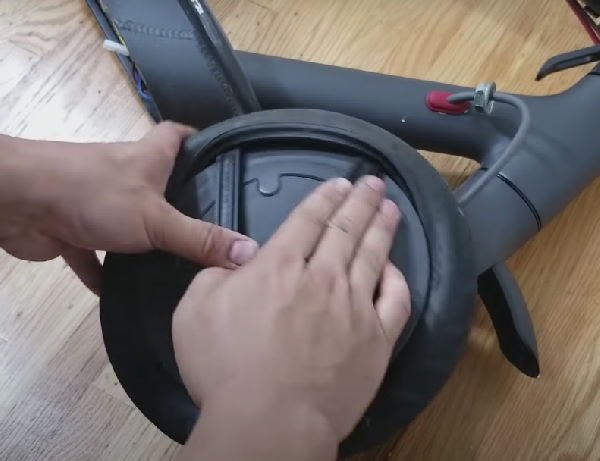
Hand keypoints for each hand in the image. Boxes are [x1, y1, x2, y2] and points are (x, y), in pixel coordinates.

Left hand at [0, 122, 257, 293]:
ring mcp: (100, 202)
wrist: (16, 202)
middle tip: (216, 230)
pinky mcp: (76, 229)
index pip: (180, 136)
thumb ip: (199, 239)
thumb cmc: (92, 193)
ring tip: (183, 267)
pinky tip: (125, 297)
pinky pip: (97, 255)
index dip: (202, 142)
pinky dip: (106, 274)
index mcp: (149, 157)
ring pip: (132, 221)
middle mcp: (126, 175)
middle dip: (184, 202)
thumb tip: (249, 252)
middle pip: (162, 182)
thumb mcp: (156, 219)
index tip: (226, 160)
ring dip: (148, 242)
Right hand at [172, 176, 410, 459]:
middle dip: (361, 201)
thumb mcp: (193, 311)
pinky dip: (398, 280)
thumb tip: (242, 261)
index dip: (325, 198)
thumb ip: (215, 276)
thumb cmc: (224, 368)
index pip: (308, 219)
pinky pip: (396, 302)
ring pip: (374, 256)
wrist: (268, 421)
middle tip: (374, 183)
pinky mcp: (376, 341)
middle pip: (347, 229)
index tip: (340, 183)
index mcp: (279, 266)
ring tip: (390, 209)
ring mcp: (355, 308)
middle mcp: (323, 278)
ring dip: (383, 228)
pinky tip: (396, 268)